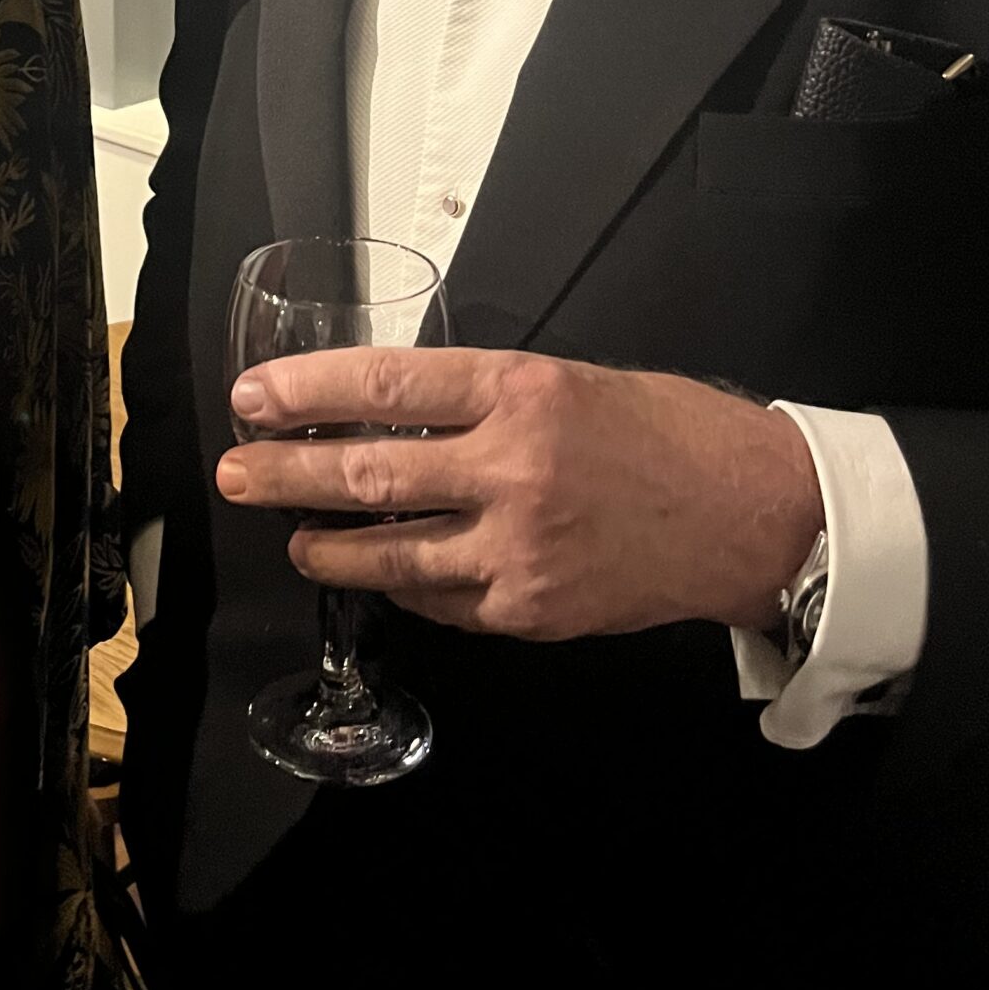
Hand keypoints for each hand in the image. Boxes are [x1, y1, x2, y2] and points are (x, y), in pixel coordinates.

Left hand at [214, 348, 822, 639]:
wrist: (751, 512)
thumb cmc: (665, 432)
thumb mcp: (569, 381)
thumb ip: (482, 398)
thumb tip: (389, 409)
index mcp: (520, 391)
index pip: (385, 383)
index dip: (307, 391)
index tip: (253, 396)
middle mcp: (512, 466)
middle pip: (367, 470)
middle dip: (285, 472)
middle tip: (236, 471)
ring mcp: (518, 546)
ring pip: (388, 550)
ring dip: (325, 545)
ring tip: (291, 537)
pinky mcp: (530, 608)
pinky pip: (440, 599)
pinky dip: (403, 585)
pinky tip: (381, 573)